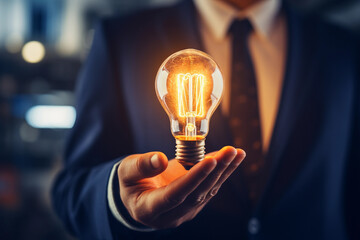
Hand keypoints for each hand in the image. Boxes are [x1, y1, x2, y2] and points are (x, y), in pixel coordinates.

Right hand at [117, 146, 245, 228]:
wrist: (138, 196)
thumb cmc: (130, 183)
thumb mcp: (126, 172)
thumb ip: (141, 166)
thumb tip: (159, 159)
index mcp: (149, 208)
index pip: (175, 195)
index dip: (193, 179)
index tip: (209, 161)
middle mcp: (170, 215)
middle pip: (197, 194)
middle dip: (215, 172)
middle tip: (229, 152)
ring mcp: (185, 212)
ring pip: (207, 192)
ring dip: (224, 172)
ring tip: (236, 153)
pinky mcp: (194, 204)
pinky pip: (210, 188)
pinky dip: (222, 172)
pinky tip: (232, 158)